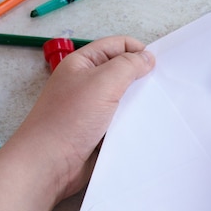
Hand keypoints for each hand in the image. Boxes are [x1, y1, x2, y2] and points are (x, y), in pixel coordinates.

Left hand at [7, 35, 155, 202]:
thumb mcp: (102, 82)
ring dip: (139, 102)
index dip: (138, 51)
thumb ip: (128, 65)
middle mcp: (87, 83)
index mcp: (83, 64)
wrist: (50, 164)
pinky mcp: (100, 130)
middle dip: (142, 77)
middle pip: (123, 70)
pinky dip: (134, 121)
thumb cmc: (68, 120)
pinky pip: (123, 119)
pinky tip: (146, 125)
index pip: (117, 46)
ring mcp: (94, 107)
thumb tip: (147, 57)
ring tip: (155, 107)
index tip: (156, 65)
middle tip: (159, 87)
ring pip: (126, 97)